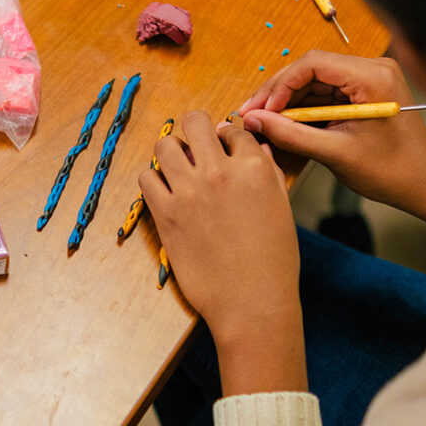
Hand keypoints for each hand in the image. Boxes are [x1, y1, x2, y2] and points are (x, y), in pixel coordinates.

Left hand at [140, 111, 306, 394]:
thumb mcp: (280, 208)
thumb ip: (267, 172)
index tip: (222, 149)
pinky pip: (146, 178)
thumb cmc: (273, 260)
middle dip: (195, 130)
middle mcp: (220, 171)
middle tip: (195, 148)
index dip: (227, 137)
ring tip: (177, 169)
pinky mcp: (166, 213)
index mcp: (254, 168)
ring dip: (170, 153)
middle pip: (195, 122)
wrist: (251, 302)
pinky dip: (153, 180)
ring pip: (164, 145)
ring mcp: (190, 191)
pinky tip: (165, 193)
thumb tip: (256, 146)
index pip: (233, 129)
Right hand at [239, 50, 425, 211]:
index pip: (313, 64)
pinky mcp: (362, 93)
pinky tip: (282, 122)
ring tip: (261, 120)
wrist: (424, 184)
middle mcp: (371, 69)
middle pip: (310, 68)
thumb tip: (253, 121)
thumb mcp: (335, 153)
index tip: (260, 110)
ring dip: (287, 101)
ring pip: (314, 81)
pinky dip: (301, 108)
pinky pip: (324, 93)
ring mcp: (368, 80)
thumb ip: (291, 134)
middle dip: (278, 92)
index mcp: (372, 77)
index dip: (280, 85)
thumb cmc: (390, 171)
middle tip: (250, 114)